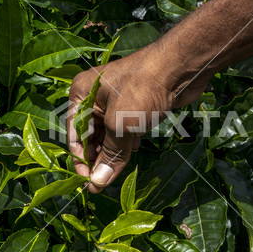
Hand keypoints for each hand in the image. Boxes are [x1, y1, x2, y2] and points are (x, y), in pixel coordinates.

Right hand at [67, 43, 207, 192]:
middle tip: (103, 181)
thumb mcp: (121, 124)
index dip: (80, 159)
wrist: (178, 68)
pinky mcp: (135, 105)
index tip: (88, 182)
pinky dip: (126, 140)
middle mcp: (95, 96)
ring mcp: (116, 100)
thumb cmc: (142, 91)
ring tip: (117, 169)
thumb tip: (98, 183)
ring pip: (109, 132)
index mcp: (82, 94)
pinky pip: (124, 127)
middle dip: (98, 157)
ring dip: (113, 151)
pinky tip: (133, 149)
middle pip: (90, 134)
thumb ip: (110, 154)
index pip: (74, 132)